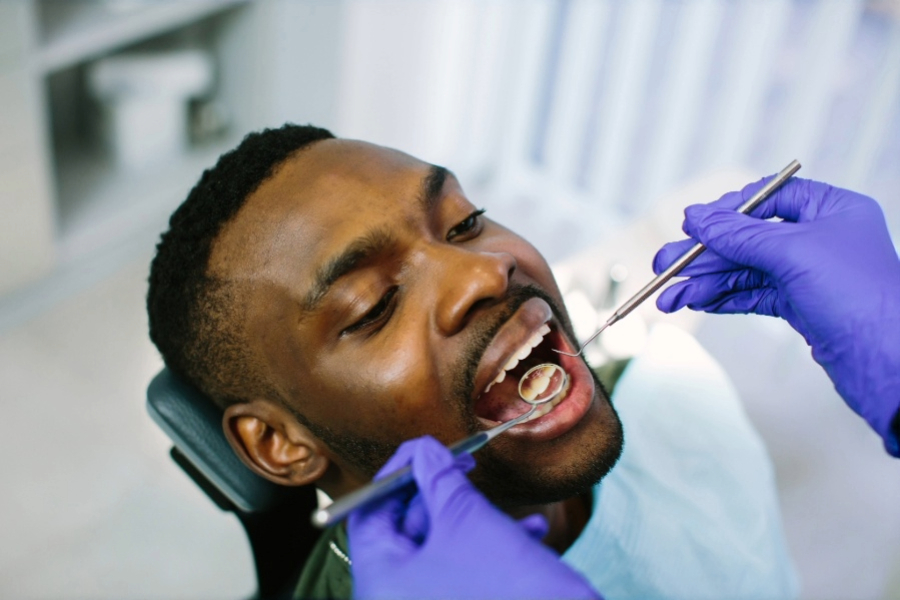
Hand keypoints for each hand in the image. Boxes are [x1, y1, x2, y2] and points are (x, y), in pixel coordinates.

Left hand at [348, 436, 600, 598]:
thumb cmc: (511, 591)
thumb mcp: (468, 521)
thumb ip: (439, 478)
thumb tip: (424, 451)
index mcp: (380, 581)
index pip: (367, 513)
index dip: (397, 474)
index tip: (426, 450)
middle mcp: (395, 598)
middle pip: (403, 528)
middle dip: (441, 495)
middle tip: (465, 469)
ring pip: (440, 546)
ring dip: (477, 520)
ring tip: (509, 510)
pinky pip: (463, 569)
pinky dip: (492, 546)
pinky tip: (529, 532)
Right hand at [653, 177, 899, 454]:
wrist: (890, 365)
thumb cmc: (858, 297)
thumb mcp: (792, 253)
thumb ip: (739, 235)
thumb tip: (695, 217)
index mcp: (832, 210)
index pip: (769, 198)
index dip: (728, 210)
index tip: (693, 226)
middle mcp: (821, 238)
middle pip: (748, 238)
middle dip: (704, 256)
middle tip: (664, 267)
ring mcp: (810, 274)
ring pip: (744, 271)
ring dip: (704, 283)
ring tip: (668, 299)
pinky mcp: (801, 307)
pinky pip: (751, 295)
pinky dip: (721, 299)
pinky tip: (694, 304)